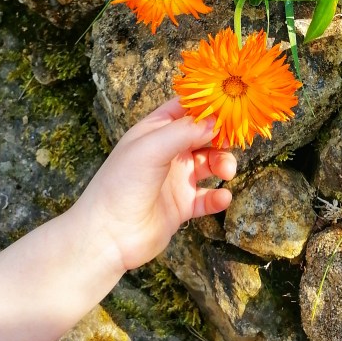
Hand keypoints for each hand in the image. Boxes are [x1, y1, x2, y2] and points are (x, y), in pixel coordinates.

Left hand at [70, 98, 236, 273]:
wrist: (107, 236)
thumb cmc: (120, 184)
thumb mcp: (151, 147)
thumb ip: (185, 131)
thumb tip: (215, 120)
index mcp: (155, 131)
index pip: (185, 108)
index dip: (207, 104)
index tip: (231, 104)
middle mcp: (168, 152)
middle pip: (204, 135)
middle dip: (221, 136)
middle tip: (234, 140)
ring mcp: (175, 179)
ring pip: (210, 164)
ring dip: (223, 164)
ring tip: (226, 172)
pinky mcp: (182, 206)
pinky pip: (208, 198)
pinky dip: (218, 197)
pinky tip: (221, 198)